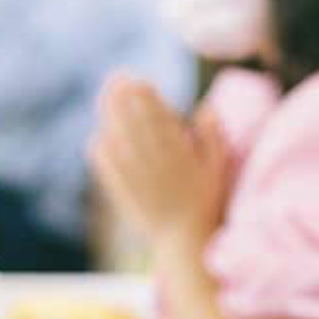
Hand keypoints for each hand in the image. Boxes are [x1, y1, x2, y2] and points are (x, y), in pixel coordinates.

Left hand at [92, 75, 230, 248]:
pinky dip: (100, 146)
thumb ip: (213, 135)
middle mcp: (152, 159)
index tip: (138, 81)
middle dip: (121, 96)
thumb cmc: (205, 199)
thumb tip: (205, 107)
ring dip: (109, 114)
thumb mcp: (218, 166)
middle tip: (116, 78)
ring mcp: (133, 174)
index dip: (144, 95)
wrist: (184, 240)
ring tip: (107, 96)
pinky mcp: (120, 188)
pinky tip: (101, 135)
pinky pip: (104, 163)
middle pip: (131, 120)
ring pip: (115, 136)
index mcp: (177, 150)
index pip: (155, 114)